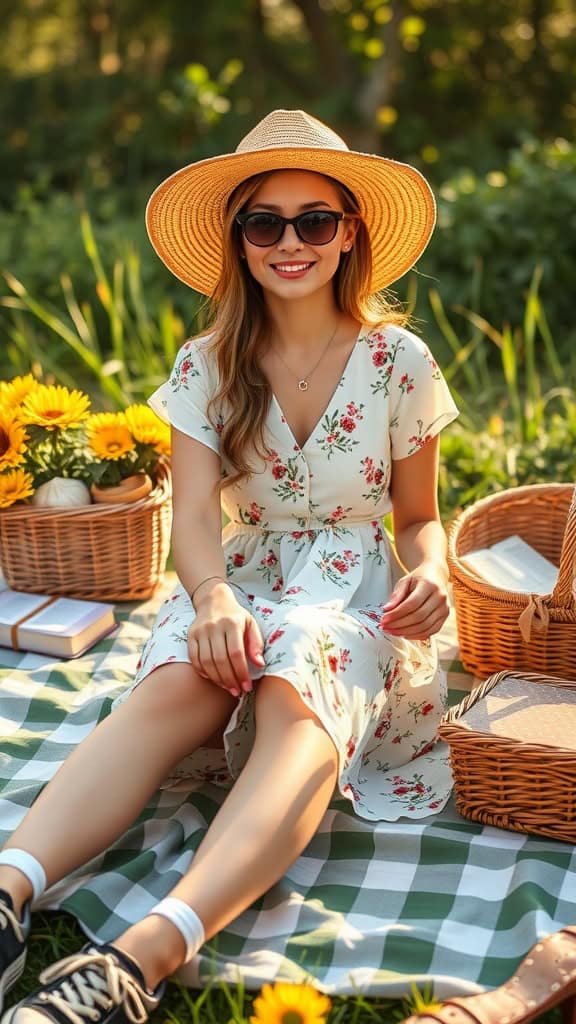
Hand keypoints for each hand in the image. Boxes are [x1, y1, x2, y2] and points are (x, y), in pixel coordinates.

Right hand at [188, 582, 264, 696]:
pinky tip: (213, 678)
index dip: (241, 672)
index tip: (247, 686)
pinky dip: (202, 671)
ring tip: (227, 687)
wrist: (213, 599)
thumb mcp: (251, 624)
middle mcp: (214, 626)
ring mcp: (200, 631)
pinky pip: (194, 658)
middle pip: (221, 659)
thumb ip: (256, 644)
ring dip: (217, 679)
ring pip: (206, 661)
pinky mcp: (191, 635)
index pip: (236, 653)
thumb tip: (260, 664)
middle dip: (230, 679)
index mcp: (232, 623)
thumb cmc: (236, 616)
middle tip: (237, 691)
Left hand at [379, 567, 448, 639]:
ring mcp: (444, 608)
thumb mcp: (404, 582)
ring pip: (425, 626)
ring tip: (392, 631)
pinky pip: (431, 631)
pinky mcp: (445, 617)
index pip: (412, 604)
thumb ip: (396, 595)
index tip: (384, 619)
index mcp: (429, 585)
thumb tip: (387, 610)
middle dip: (399, 625)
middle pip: (418, 617)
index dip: (396, 614)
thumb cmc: (419, 579)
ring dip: (406, 632)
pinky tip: (404, 634)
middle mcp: (439, 597)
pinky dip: (416, 635)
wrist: (436, 576)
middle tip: (385, 627)